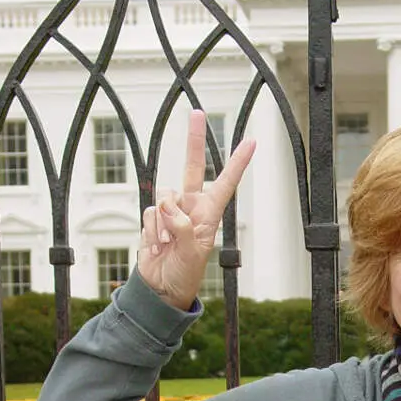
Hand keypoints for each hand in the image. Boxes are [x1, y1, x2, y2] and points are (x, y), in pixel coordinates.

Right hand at [138, 110, 254, 309]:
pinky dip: (151, 229)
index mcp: (209, 214)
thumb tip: (166, 205)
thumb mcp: (191, 254)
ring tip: (167, 244)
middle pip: (192, 167)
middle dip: (194, 140)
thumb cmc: (184, 273)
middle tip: (197, 112)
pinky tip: (156, 246)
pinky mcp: (153, 218)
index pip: (226, 183)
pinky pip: (149, 212)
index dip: (237, 163)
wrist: (161, 288)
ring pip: (164, 195)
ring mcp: (171, 211)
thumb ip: (181, 227)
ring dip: (162, 222)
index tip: (252, 142)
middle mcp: (191, 207)